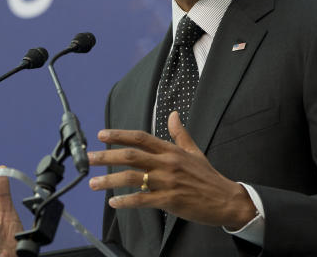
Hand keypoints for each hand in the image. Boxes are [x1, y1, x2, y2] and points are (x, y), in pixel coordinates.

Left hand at [87, 111, 254, 228]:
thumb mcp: (194, 151)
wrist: (227, 199)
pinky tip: (114, 202)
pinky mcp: (170, 200)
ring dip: (110, 180)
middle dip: (107, 156)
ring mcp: (168, 182)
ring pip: (132, 178)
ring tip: (94, 183)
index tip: (102, 135)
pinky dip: (126, 201)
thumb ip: (180, 134)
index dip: (119, 135)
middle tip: (89, 158)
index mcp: (171, 150)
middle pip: (130, 155)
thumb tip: (173, 114)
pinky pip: (142, 200)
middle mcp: (167, 163)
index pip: (140, 137)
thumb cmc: (208, 176)